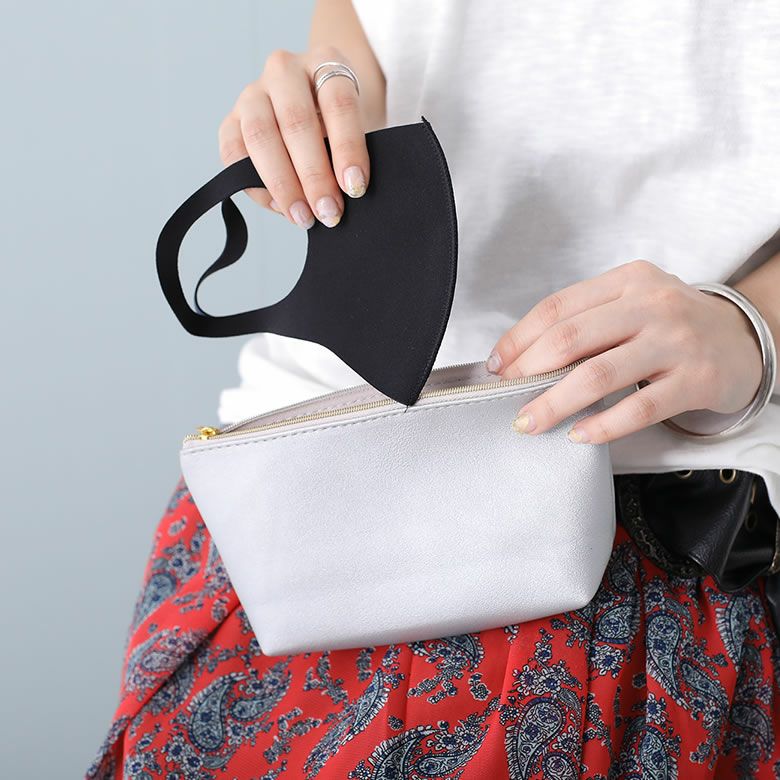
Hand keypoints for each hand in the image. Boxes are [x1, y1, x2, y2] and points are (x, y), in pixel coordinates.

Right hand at [218, 46, 369, 228]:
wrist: (312, 106)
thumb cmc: (340, 123)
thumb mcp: (357, 127)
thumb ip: (349, 154)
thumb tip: (344, 196)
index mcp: (324, 62)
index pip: (338, 101)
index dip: (348, 147)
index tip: (355, 187)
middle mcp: (284, 71)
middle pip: (296, 121)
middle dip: (314, 175)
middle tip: (329, 212)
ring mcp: (253, 93)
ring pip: (260, 135)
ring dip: (282, 184)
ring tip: (303, 217)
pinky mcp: (231, 120)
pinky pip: (233, 153)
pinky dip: (254, 184)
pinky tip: (278, 206)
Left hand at [486, 260, 763, 443]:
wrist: (744, 340)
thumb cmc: (672, 325)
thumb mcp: (633, 302)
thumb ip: (586, 319)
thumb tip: (522, 356)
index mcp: (627, 280)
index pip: (558, 307)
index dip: (519, 338)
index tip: (497, 365)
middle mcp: (651, 304)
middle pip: (571, 338)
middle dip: (528, 371)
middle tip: (505, 396)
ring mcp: (676, 342)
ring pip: (598, 375)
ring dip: (554, 403)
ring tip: (529, 422)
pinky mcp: (696, 380)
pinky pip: (639, 408)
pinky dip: (603, 425)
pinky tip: (578, 434)